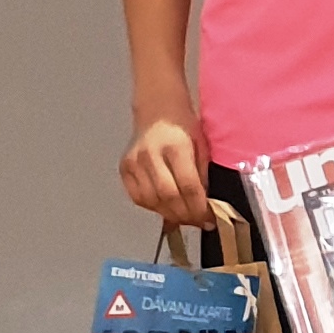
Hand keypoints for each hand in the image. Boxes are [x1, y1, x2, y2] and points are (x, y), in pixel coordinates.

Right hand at [121, 110, 211, 224]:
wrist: (158, 110)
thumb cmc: (184, 127)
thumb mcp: (202, 146)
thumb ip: (202, 175)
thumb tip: (206, 204)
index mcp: (175, 147)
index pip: (188, 186)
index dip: (199, 208)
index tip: (209, 219)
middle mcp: (151, 155)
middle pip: (168, 197)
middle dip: (185, 215)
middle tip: (198, 222)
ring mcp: (134, 162)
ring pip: (151, 201)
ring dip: (170, 215)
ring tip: (184, 218)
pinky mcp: (124, 168)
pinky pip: (137, 197)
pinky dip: (153, 207)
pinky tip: (165, 208)